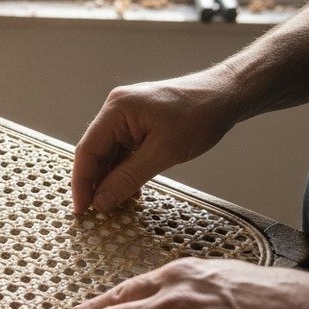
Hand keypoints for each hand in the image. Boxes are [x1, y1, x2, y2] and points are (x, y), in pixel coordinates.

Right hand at [72, 69, 244, 213]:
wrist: (227, 95)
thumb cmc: (200, 116)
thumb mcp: (164, 152)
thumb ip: (128, 178)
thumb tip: (102, 201)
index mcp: (117, 109)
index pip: (87, 150)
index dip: (82, 182)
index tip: (82, 210)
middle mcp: (116, 110)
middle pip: (95, 152)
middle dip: (96, 183)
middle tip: (97, 213)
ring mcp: (127, 116)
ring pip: (109, 154)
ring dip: (111, 179)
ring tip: (115, 206)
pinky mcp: (138, 123)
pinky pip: (124, 151)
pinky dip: (125, 171)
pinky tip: (130, 190)